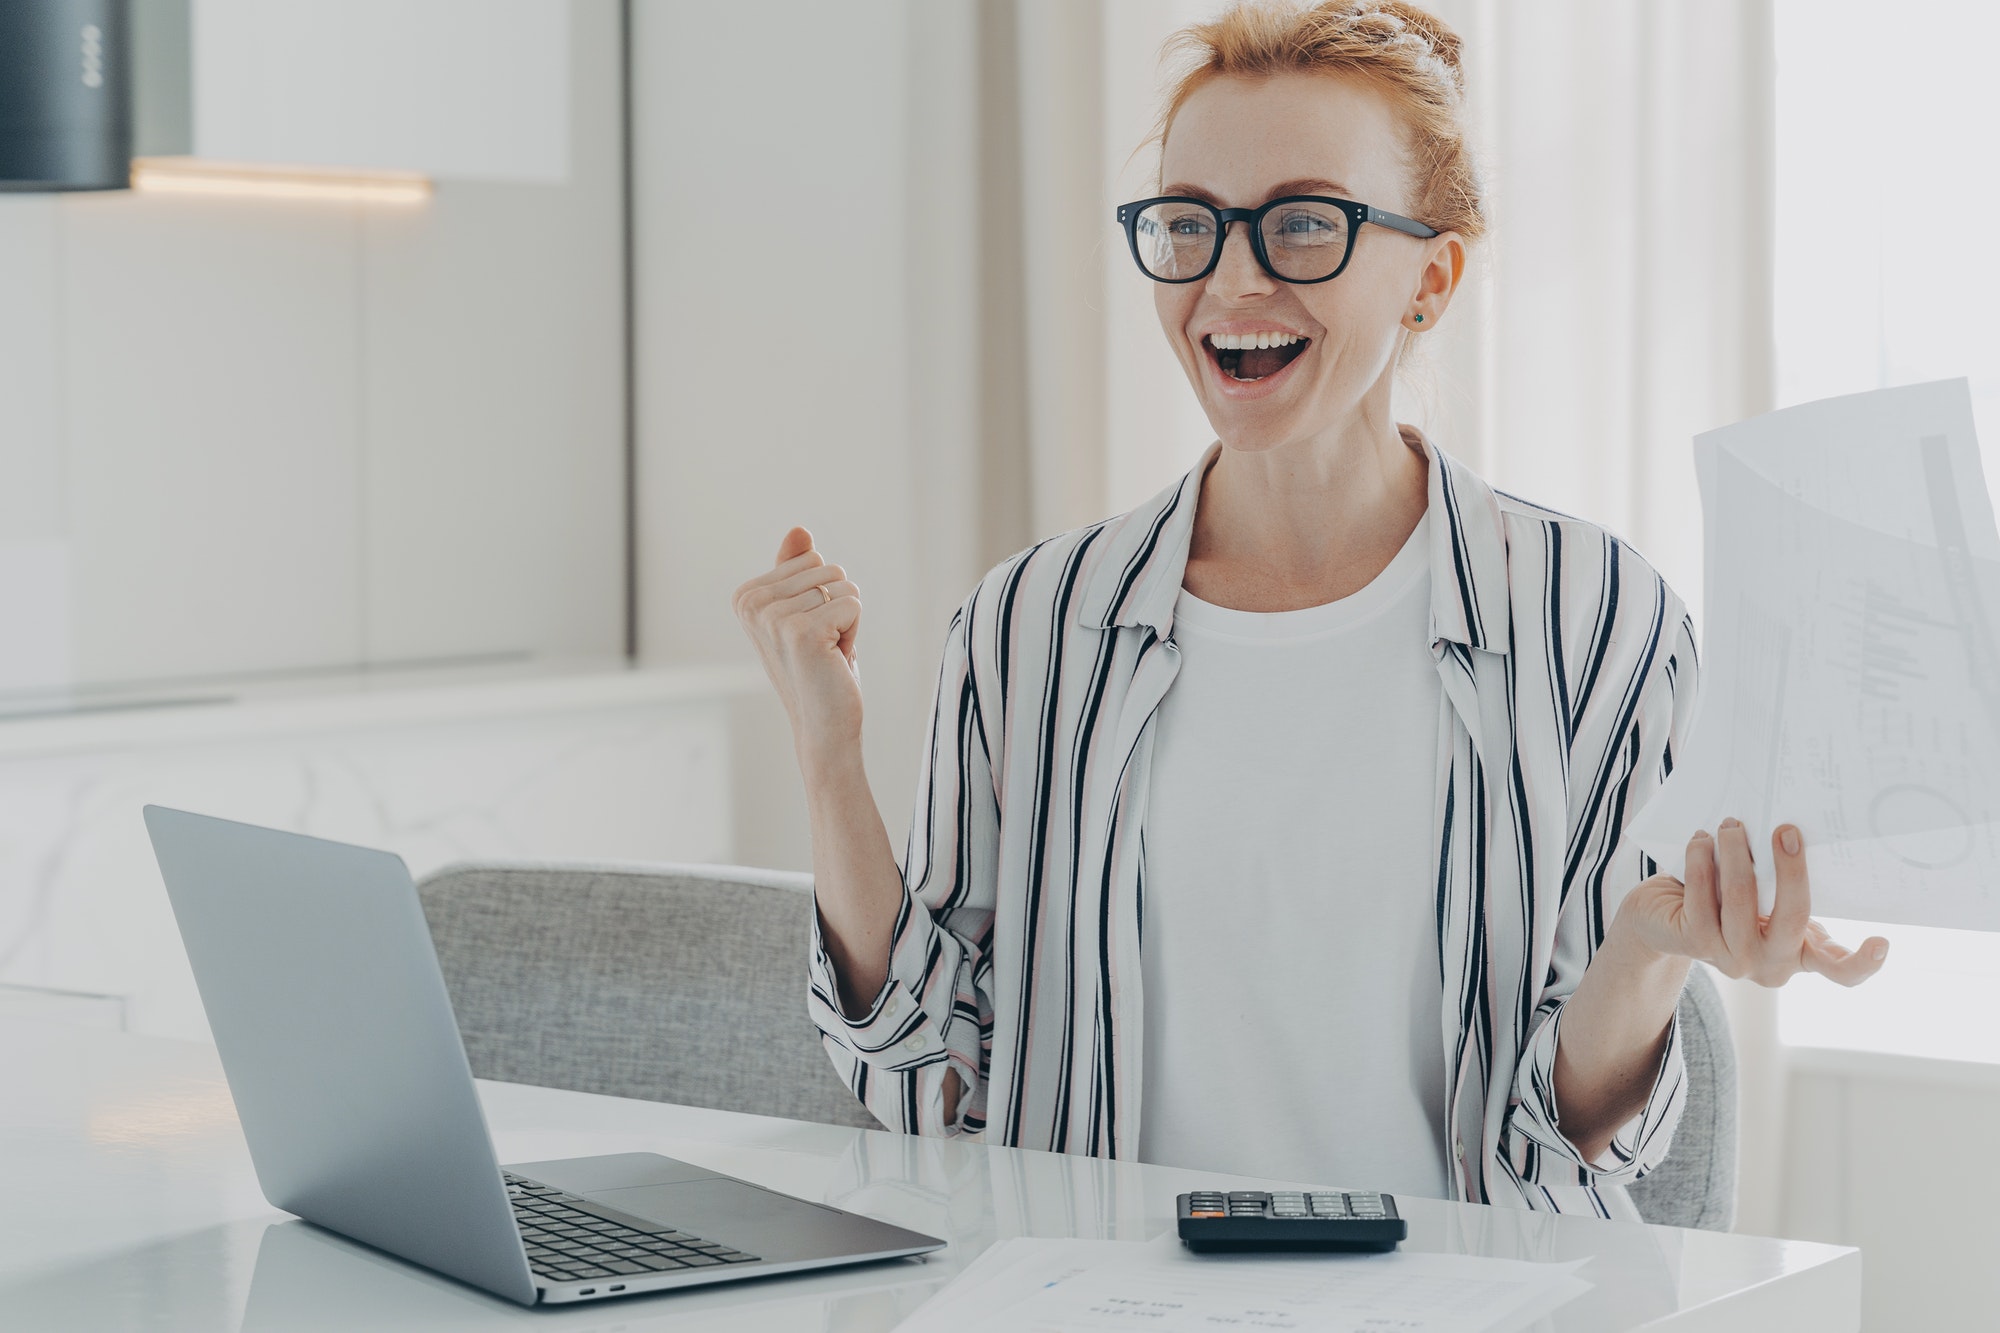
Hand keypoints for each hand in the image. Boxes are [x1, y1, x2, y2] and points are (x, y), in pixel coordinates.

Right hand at [732, 526, 864, 760]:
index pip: (812, 558)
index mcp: (746, 595)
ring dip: (846, 622)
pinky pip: (853, 603)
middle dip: (837, 607)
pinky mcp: (800, 632)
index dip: (823, 596)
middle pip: (828, 568)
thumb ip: (798, 570)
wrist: (823, 726)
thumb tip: (799, 530)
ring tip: (827, 654)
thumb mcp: (806, 612)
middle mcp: (752, 604)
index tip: (810, 632)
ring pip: (843, 585)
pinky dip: (854, 633)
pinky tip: (834, 661)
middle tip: (822, 646)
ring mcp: (773, 618)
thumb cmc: (819, 669)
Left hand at [1616, 818, 1888, 986]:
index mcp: (1799, 952)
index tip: (1882, 941)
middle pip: (1793, 918)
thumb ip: (1783, 885)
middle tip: (1785, 829)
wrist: (1661, 921)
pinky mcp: (1696, 944)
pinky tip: (1701, 841)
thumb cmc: (1724, 901)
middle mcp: (1771, 963)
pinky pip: (1702, 896)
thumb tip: (1796, 832)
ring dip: (1736, 853)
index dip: (1864, 963)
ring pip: (1742, 899)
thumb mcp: (1766, 899)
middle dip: (1791, 869)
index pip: (1841, 971)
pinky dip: (1702, 861)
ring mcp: (1733, 958)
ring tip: (1731, 825)